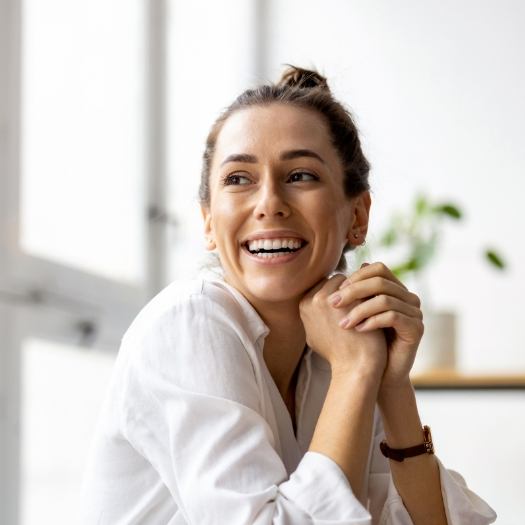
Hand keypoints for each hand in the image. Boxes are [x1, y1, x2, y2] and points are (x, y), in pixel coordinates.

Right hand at [299, 273, 386, 379]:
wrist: (354, 368)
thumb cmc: (338, 354)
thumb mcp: (315, 334)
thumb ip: (314, 314)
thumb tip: (316, 300)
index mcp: (304, 304)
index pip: (324, 285)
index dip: (340, 294)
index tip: (352, 305)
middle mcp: (315, 299)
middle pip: (337, 280)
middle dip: (351, 289)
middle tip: (364, 301)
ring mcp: (334, 298)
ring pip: (352, 281)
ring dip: (362, 289)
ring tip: (372, 303)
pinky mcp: (353, 300)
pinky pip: (365, 287)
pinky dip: (372, 294)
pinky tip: (379, 305)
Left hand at [327, 262, 423, 387]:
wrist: (380, 374)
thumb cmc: (364, 343)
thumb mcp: (355, 314)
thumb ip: (350, 295)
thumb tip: (337, 275)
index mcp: (395, 290)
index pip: (378, 269)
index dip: (356, 277)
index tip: (336, 291)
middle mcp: (408, 298)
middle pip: (380, 281)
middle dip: (353, 291)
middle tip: (333, 304)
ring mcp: (415, 313)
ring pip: (385, 299)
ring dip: (359, 310)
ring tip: (342, 324)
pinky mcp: (416, 329)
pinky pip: (393, 317)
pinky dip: (372, 322)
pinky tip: (358, 330)